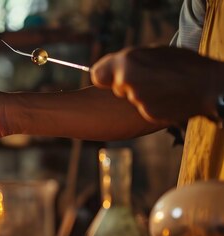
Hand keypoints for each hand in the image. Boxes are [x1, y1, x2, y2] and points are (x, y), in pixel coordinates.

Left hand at [91, 46, 223, 124]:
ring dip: (143, 96)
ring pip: (131, 99)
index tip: (111, 80)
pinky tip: (168, 100)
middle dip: (128, 86)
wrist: (208, 85)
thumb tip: (118, 67)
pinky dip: (153, 107)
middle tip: (150, 81)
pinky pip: (144, 110)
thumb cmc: (184, 64)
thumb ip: (133, 62)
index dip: (105, 78)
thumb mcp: (155, 53)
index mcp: (126, 61)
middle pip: (116, 88)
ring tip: (164, 89)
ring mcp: (136, 98)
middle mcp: (126, 80)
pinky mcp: (147, 113)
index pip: (97, 74)